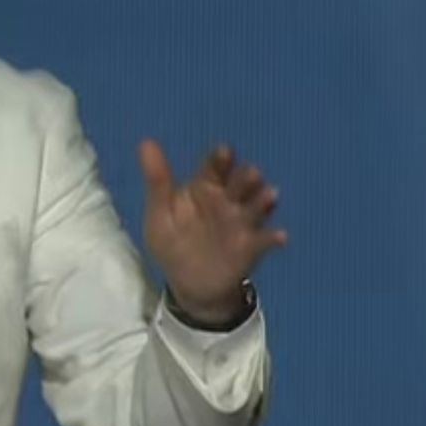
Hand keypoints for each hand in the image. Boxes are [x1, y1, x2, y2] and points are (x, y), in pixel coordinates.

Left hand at [139, 140, 286, 323]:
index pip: (215, 168)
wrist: (189, 283)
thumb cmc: (173, 241)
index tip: (225, 151)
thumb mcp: (160, 213)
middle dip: (247, 178)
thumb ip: (157, 181)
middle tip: (251, 173)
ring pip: (257, 206)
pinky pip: (266, 240)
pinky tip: (280, 236)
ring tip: (270, 195)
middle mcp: (228, 201)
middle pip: (241, 183)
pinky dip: (275, 237)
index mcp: (205, 188)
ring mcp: (242, 223)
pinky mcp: (252, 247)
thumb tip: (146, 142)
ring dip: (264, 200)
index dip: (221, 159)